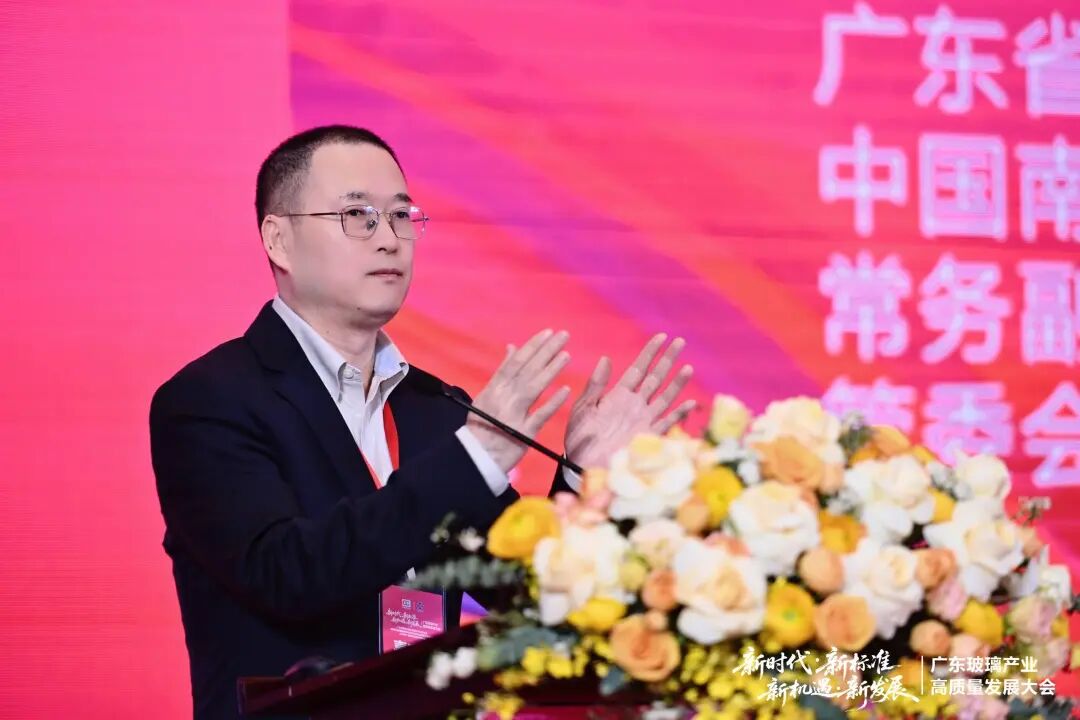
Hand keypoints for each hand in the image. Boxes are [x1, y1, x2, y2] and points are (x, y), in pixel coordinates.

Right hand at [467, 329, 572, 472]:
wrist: (476, 458)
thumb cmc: (482, 426)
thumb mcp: (486, 396)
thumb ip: (501, 373)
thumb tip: (512, 348)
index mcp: (494, 388)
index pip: (515, 362)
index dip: (532, 346)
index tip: (548, 333)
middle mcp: (503, 398)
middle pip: (527, 370)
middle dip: (546, 351)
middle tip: (563, 335)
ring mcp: (514, 415)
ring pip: (533, 388)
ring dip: (551, 370)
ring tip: (566, 354)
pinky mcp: (524, 434)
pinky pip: (539, 416)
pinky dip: (552, 403)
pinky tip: (566, 390)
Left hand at [564, 333, 695, 471]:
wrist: (583, 464)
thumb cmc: (580, 437)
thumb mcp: (583, 408)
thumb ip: (595, 385)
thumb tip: (605, 359)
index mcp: (619, 395)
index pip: (639, 368)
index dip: (650, 352)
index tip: (661, 337)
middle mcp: (635, 404)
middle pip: (656, 377)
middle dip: (668, 360)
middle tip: (680, 341)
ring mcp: (644, 419)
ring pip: (665, 397)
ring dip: (676, 383)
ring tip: (687, 368)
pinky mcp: (648, 436)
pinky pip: (667, 423)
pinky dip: (679, 414)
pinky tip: (690, 404)